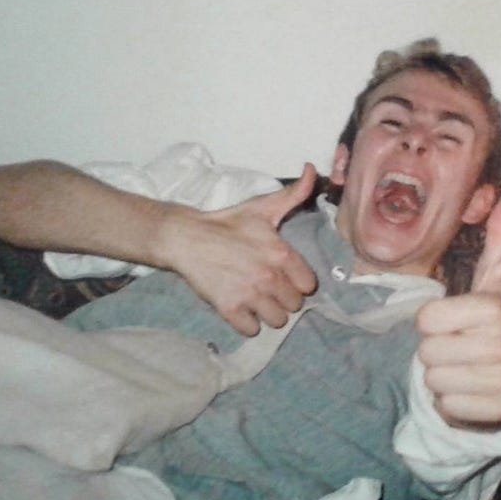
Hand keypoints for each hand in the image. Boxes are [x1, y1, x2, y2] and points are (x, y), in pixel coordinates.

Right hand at [160, 164, 318, 335]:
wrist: (188, 237)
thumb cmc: (228, 222)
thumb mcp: (263, 207)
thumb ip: (293, 193)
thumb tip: (312, 169)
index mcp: (282, 254)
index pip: (308, 285)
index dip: (298, 281)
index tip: (285, 275)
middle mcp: (269, 277)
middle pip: (294, 305)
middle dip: (284, 297)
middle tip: (269, 287)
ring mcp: (249, 295)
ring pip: (277, 320)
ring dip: (269, 313)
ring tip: (258, 300)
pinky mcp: (229, 309)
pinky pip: (252, 330)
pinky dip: (248, 324)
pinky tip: (243, 309)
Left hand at [415, 187, 500, 428]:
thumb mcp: (499, 277)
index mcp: (493, 310)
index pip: (425, 320)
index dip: (436, 320)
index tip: (459, 320)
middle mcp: (500, 347)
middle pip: (426, 353)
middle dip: (439, 349)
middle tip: (464, 345)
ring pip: (433, 381)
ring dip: (444, 376)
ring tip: (469, 367)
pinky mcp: (498, 412)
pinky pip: (446, 408)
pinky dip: (454, 402)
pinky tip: (474, 390)